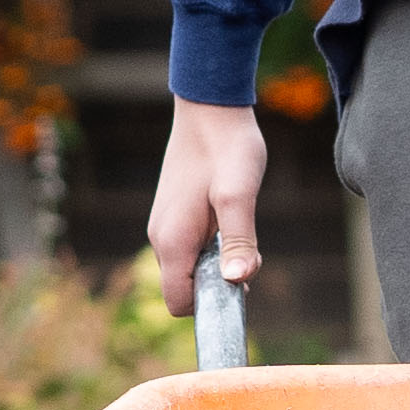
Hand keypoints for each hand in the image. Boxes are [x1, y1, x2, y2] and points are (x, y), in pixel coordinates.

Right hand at [148, 101, 265, 312]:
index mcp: (173, 240)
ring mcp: (164, 225)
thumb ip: (238, 240)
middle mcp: (161, 237)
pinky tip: (229, 218)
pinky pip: (189, 248)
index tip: (242, 280)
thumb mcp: (240, 195)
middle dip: (218, 282)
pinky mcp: (173, 214)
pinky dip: (211, 246)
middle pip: (184, 288)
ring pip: (189, 267)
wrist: (210, 107)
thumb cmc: (228, 148)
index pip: (179, 302)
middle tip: (248, 251)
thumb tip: (237, 281)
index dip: (211, 303)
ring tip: (239, 228)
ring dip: (216, 263)